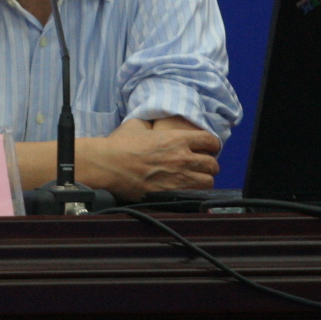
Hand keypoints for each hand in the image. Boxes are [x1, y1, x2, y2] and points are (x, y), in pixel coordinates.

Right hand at [80, 118, 220, 200]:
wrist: (107, 165)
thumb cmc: (120, 144)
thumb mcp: (137, 124)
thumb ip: (152, 124)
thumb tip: (153, 123)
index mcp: (178, 138)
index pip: (210, 141)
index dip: (212, 145)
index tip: (209, 148)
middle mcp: (182, 158)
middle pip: (212, 164)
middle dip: (209, 165)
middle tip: (202, 166)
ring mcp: (178, 178)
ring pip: (207, 182)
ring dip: (203, 181)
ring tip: (196, 180)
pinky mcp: (170, 194)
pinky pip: (194, 196)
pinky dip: (194, 193)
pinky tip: (186, 190)